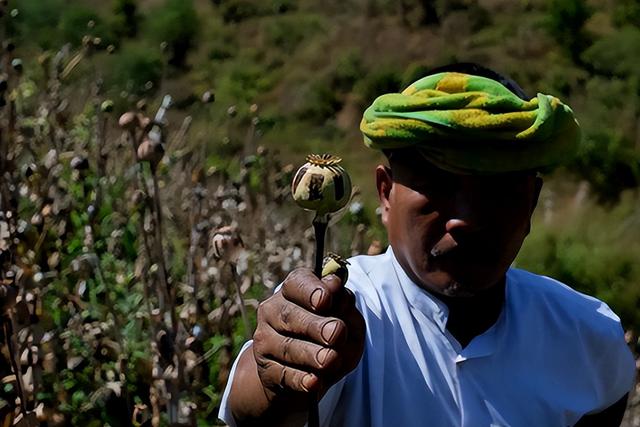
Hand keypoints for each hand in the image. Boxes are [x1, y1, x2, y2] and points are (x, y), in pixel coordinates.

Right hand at [253, 268, 364, 401]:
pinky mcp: (266, 370)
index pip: (297, 283)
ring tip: (331, 360)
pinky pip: (283, 374)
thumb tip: (338, 289)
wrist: (306, 373)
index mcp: (293, 291)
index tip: (326, 299)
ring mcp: (266, 341)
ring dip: (310, 354)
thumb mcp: (347, 320)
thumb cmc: (330, 337)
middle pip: (290, 315)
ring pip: (287, 346)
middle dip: (316, 325)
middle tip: (337, 333)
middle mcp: (273, 311)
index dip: (311, 290)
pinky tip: (314, 382)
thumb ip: (345, 305)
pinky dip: (300, 379)